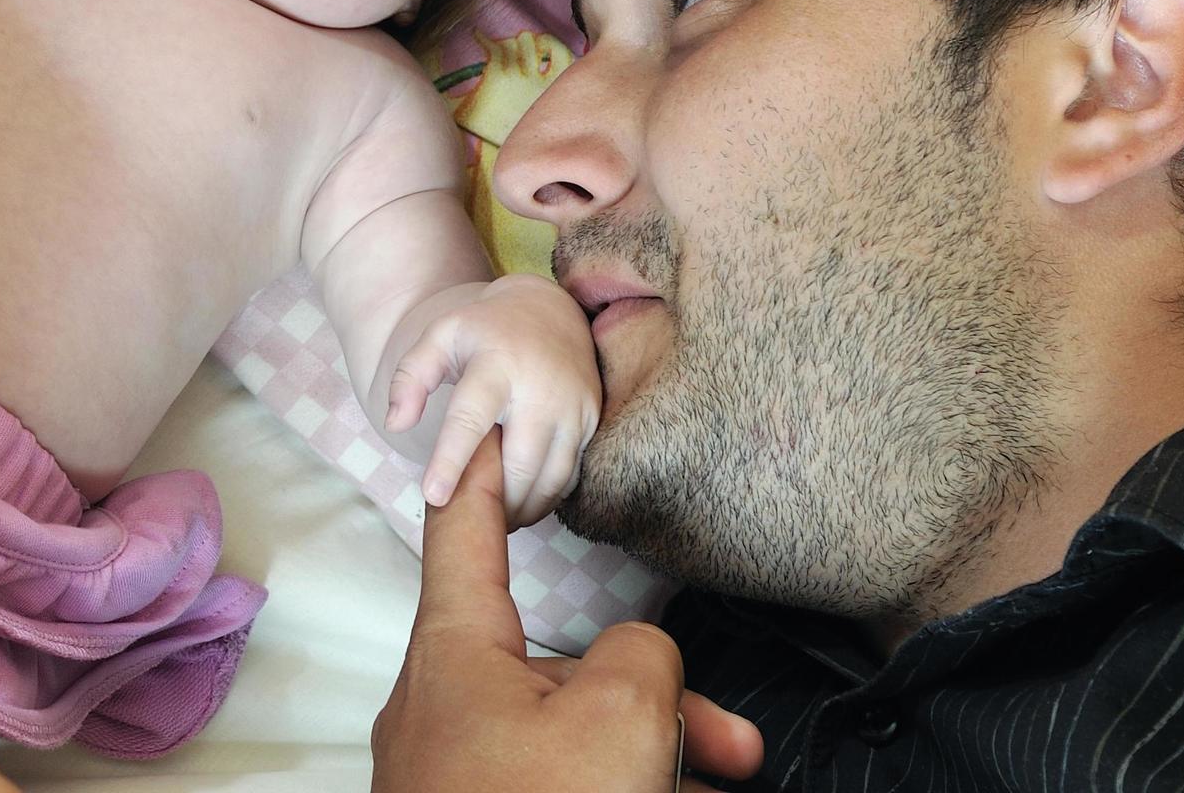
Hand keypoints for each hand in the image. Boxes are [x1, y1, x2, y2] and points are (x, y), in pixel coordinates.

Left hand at [375, 433, 763, 789]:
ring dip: (657, 763)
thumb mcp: (616, 716)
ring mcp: (460, 780)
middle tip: (737, 751)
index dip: (479, 474)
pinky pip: (562, 790)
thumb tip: (636, 662)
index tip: (482, 427)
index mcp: (454, 654)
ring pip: (573, 744)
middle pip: (559, 668)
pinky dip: (625, 791)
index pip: (460, 532)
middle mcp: (445, 709)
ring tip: (725, 787)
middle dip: (658, 701)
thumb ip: (638, 657)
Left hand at [386, 274, 597, 522]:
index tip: (434, 496)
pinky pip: (571, 472)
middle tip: (472, 520)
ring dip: (524, 508)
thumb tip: (395, 424)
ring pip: (551, 477)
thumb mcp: (440, 337)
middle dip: (495, 500)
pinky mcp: (592, 419)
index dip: (450, 461)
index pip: (470, 419)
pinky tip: (526, 504)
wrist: (551, 310)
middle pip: (519, 463)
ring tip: (498, 519)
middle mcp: (541, 388)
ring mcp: (573, 405)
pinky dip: (548, 497)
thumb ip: (411, 378)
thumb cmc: (485, 330)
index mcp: (496, 365)